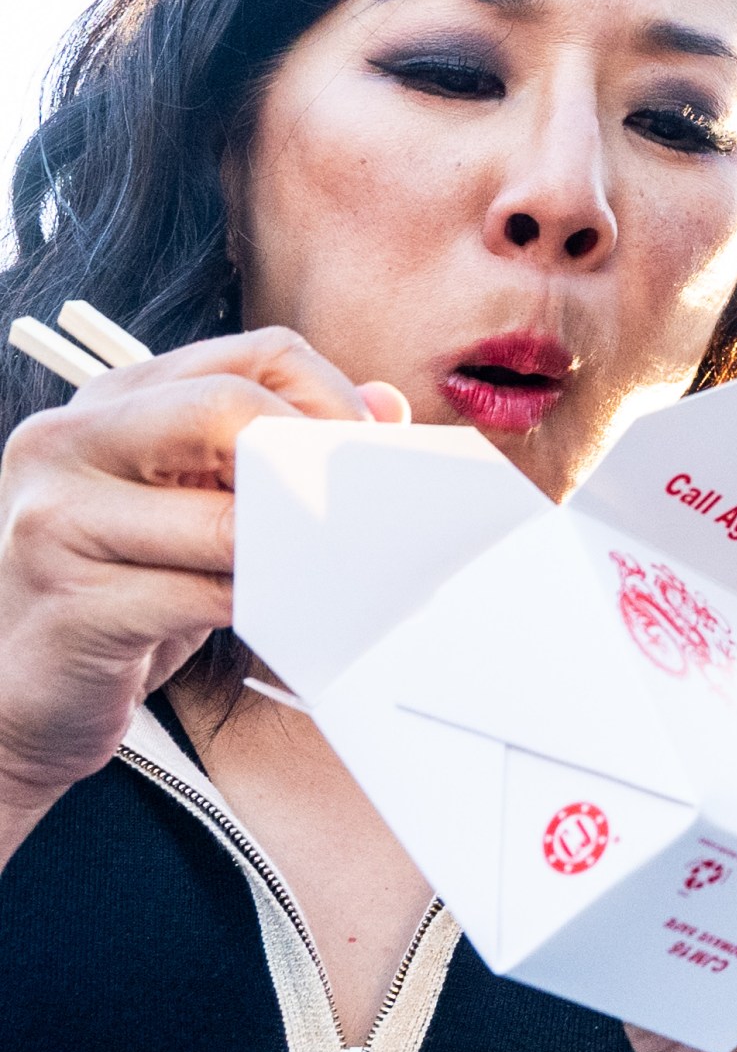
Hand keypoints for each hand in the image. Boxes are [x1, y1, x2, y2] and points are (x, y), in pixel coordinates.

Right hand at [0, 327, 401, 827]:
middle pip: (231, 409)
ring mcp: (56, 519)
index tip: (367, 454)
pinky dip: (257, 610)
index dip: (333, 399)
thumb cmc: (125, 591)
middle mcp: (66, 442)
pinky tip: (265, 618)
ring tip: (313, 576)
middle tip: (352, 516)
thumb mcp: (199, 505)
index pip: (253, 356)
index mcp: (110, 403)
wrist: (20, 696)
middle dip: (312, 466)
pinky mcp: (70, 603)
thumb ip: (276, 451)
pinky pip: (204, 595)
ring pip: (226, 517)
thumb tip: (385, 408)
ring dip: (293, 555)